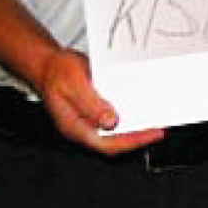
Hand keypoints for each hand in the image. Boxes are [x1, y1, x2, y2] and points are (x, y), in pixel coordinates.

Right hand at [34, 48, 163, 154]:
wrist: (48, 63)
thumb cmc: (57, 71)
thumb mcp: (74, 82)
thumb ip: (91, 104)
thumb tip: (110, 122)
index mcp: (75, 127)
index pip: (107, 144)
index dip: (132, 142)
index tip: (152, 133)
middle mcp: (82, 128)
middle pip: (114, 142)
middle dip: (138, 138)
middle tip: (160, 129)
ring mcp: (88, 121)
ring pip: (115, 132)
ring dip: (135, 128)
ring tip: (156, 121)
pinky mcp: (94, 112)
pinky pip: (114, 120)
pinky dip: (129, 117)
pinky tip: (141, 110)